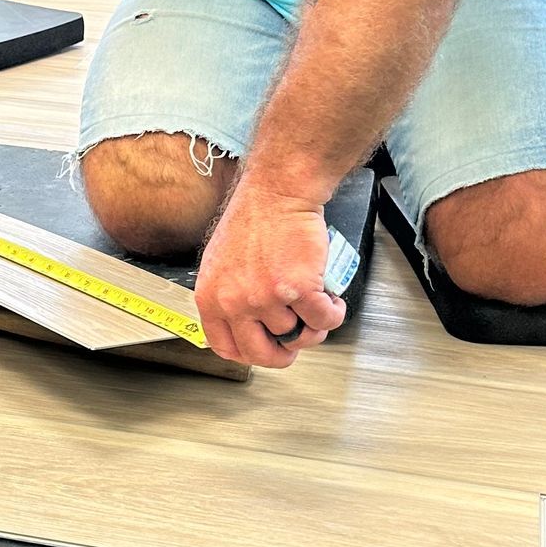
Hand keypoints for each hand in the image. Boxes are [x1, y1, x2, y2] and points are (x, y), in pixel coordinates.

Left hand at [193, 182, 346, 369]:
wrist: (278, 192)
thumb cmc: (255, 217)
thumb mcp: (222, 263)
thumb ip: (228, 295)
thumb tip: (244, 323)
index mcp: (211, 297)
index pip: (225, 347)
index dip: (249, 354)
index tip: (264, 351)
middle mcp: (235, 301)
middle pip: (261, 353)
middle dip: (284, 354)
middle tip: (297, 342)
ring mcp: (266, 298)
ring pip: (297, 335)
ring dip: (314, 326)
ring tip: (316, 306)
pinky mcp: (299, 290)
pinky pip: (323, 320)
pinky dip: (333, 315)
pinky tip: (332, 302)